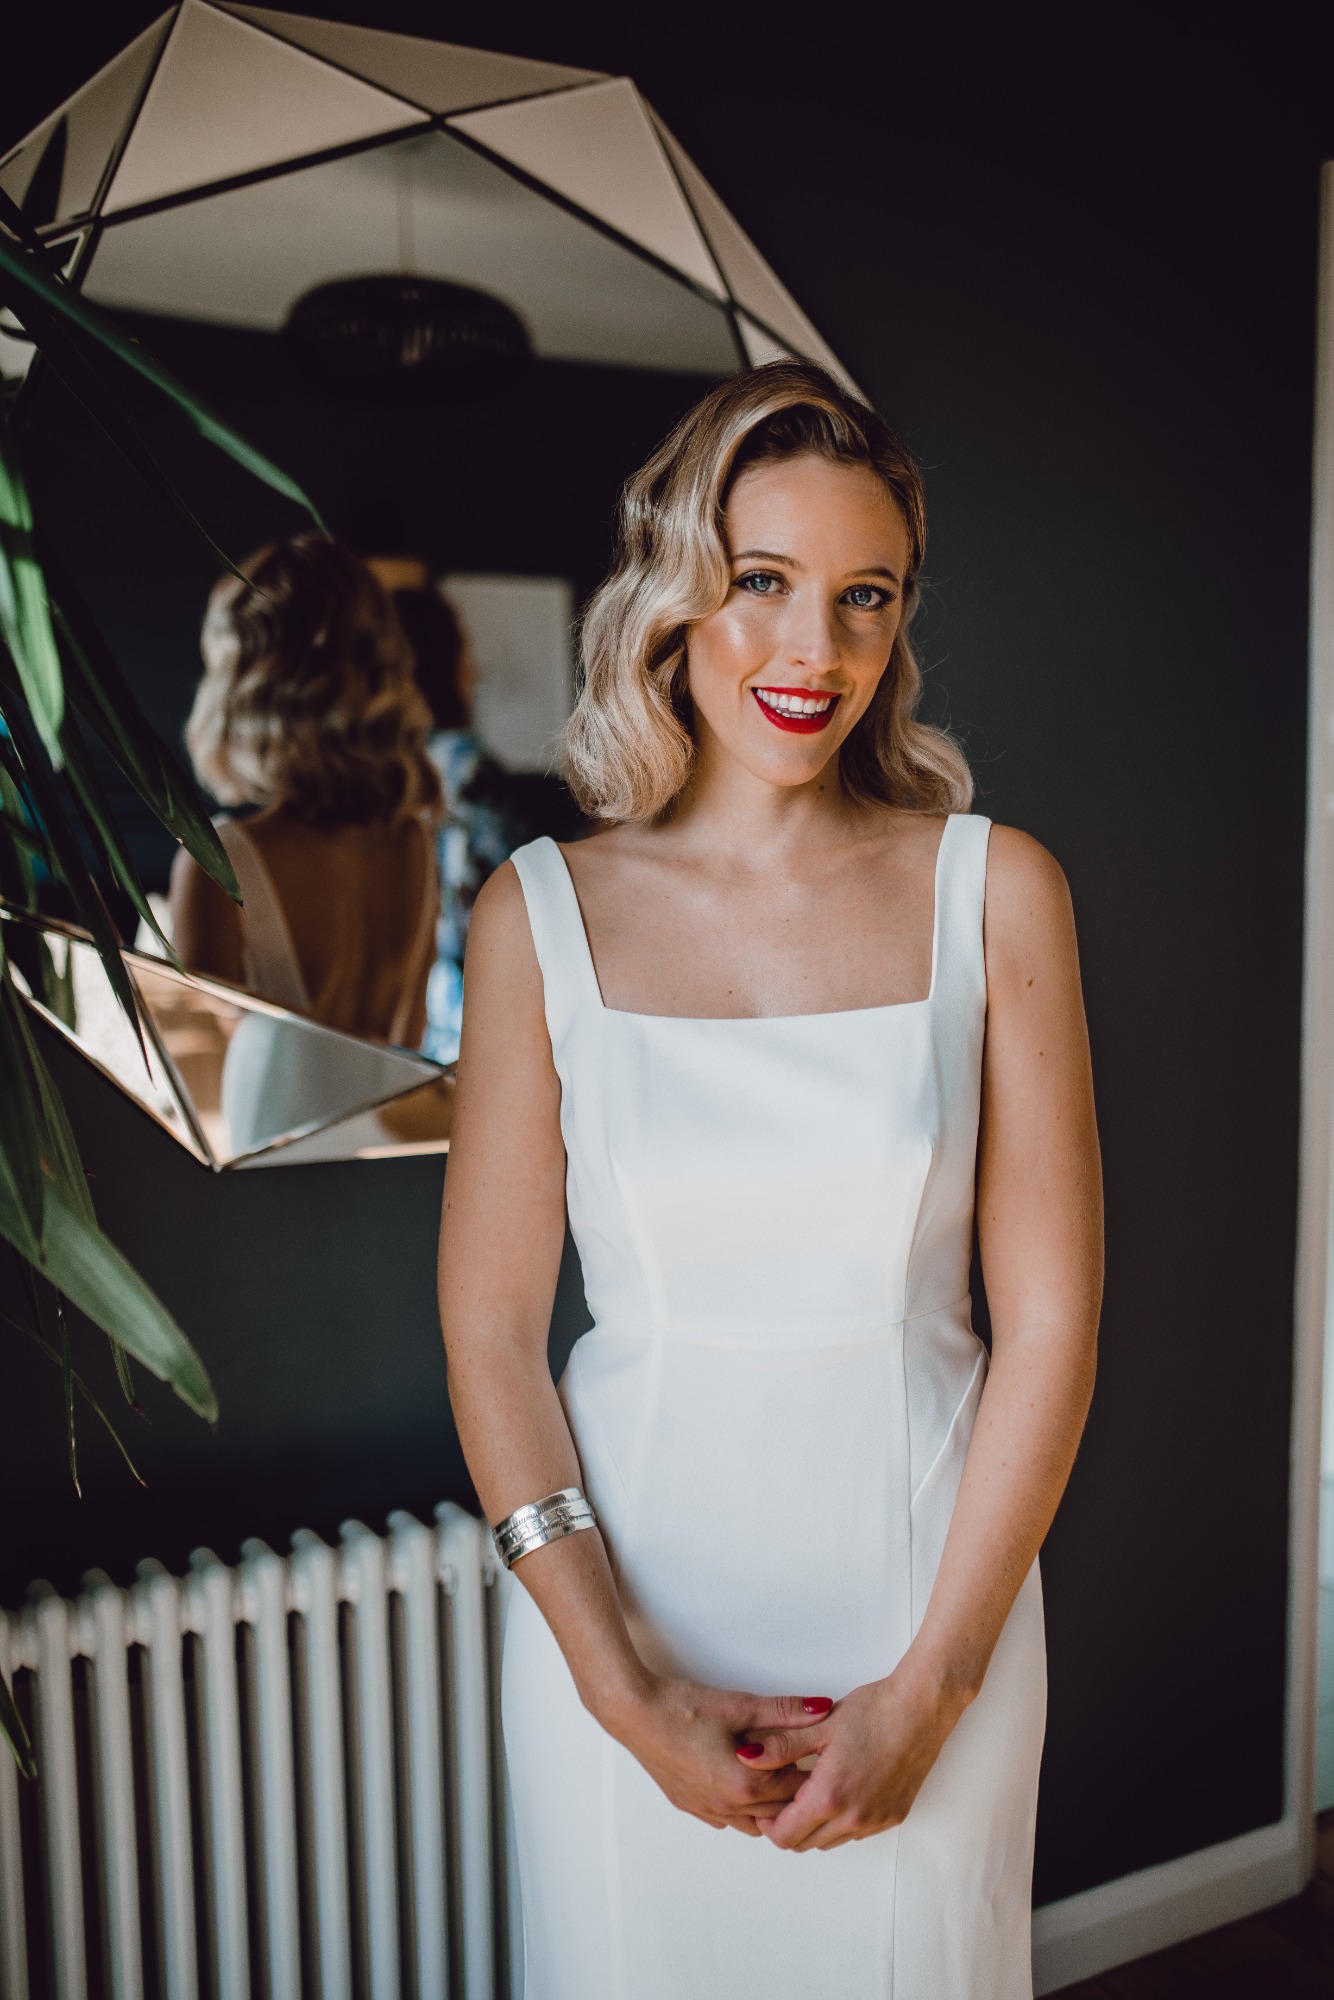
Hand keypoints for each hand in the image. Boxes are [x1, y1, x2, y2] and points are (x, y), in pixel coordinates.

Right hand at [607, 1678, 835, 1836]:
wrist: (635, 1714)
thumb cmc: (683, 1709)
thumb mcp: (740, 1705)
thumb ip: (785, 1710)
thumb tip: (822, 1709)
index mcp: (744, 1786)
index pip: (796, 1791)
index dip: (814, 1775)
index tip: (825, 1761)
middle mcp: (726, 1807)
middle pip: (778, 1813)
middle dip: (797, 1795)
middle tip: (809, 1770)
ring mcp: (705, 1810)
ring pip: (752, 1824)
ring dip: (769, 1807)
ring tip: (778, 1778)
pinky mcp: (688, 1805)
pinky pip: (726, 1821)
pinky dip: (742, 1810)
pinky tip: (742, 1786)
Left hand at [736, 1654, 968, 1851]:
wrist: (922, 1709)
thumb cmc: (873, 1711)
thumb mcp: (820, 1725)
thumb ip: (781, 1747)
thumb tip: (746, 1758)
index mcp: (830, 1796)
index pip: (784, 1836)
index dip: (767, 1822)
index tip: (764, 1800)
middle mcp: (853, 1818)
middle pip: (804, 1844)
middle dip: (788, 1824)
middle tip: (784, 1792)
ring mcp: (875, 1821)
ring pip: (830, 1841)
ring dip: (815, 1825)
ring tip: (811, 1788)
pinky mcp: (893, 1817)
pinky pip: (856, 1833)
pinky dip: (840, 1821)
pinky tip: (840, 1789)